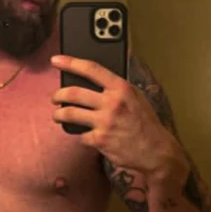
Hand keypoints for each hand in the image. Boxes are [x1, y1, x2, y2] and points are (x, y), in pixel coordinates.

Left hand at [50, 55, 180, 175]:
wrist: (155, 150)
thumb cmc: (145, 123)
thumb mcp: (136, 97)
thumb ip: (117, 89)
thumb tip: (94, 79)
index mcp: (121, 88)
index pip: (92, 69)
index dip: (71, 63)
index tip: (57, 61)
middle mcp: (112, 103)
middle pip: (74, 93)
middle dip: (58, 94)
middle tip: (55, 97)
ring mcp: (105, 122)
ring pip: (70, 114)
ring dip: (59, 114)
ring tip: (58, 115)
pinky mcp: (100, 140)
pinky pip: (81, 135)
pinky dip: (81, 135)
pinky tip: (86, 135)